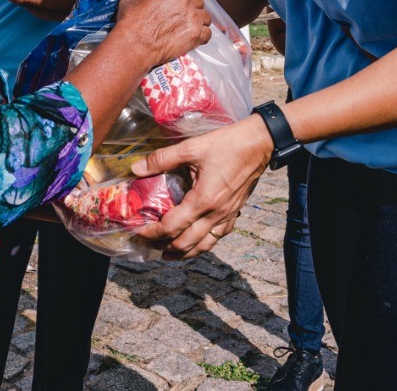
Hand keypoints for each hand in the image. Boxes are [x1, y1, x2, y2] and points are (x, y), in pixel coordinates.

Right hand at [116, 0, 211, 69]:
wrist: (135, 44)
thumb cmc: (130, 23)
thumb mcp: (127, 3)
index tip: (179, 5)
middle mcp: (185, 1)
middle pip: (199, 2)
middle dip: (194, 9)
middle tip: (185, 19)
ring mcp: (192, 18)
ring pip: (206, 18)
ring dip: (200, 23)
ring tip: (192, 30)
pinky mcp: (195, 35)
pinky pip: (208, 34)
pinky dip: (203, 37)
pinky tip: (195, 40)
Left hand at [131, 115, 273, 257]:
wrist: (260, 143)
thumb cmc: (227, 144)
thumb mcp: (191, 147)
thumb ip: (162, 159)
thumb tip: (136, 169)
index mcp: (202, 200)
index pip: (171, 227)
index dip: (152, 233)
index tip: (137, 232)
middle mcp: (215, 214)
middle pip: (186, 244)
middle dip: (163, 247)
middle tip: (147, 244)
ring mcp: (227, 216)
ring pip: (203, 246)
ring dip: (184, 253)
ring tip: (168, 254)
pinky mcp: (235, 212)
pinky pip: (218, 237)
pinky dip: (203, 244)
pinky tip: (196, 241)